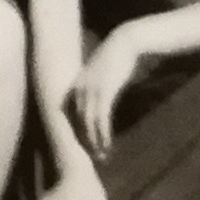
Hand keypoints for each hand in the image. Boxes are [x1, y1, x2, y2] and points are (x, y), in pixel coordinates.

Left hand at [69, 25, 146, 157]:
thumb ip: (98, 90)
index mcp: (76, 85)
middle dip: (85, 141)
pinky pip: (101, 119)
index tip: (85, 147)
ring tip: (102, 156)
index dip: (78, 132)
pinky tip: (108, 145)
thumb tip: (100, 105)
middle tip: (94, 157)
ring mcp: (91, 90)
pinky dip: (103, 134)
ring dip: (95, 142)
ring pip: (88, 123)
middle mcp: (79, 88)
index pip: (72, 115)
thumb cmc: (118, 58)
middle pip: (78, 122)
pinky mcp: (104, 92)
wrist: (127, 42)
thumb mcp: (102, 76)